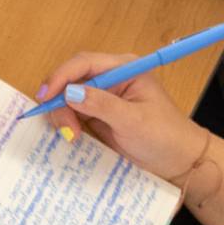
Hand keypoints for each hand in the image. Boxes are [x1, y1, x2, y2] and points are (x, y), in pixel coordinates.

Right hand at [32, 50, 214, 180]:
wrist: (177, 161)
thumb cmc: (163, 136)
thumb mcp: (133, 120)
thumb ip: (101, 104)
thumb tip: (69, 92)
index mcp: (124, 69)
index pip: (84, 63)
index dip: (61, 77)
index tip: (46, 97)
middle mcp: (111, 79)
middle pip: (72, 79)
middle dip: (61, 101)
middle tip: (65, 127)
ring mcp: (103, 98)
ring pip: (68, 98)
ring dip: (63, 116)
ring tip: (73, 137)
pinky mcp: (98, 115)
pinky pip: (73, 114)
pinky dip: (67, 124)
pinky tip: (72, 137)